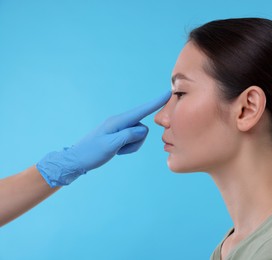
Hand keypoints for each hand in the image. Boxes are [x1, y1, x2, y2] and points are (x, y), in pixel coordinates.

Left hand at [36, 91, 170, 186]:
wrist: (76, 160)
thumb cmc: (91, 153)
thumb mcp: (111, 145)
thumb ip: (129, 135)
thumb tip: (143, 129)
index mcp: (118, 121)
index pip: (142, 111)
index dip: (156, 103)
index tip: (168, 94)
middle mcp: (120, 122)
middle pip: (142, 128)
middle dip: (137, 141)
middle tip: (120, 149)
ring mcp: (120, 128)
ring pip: (139, 135)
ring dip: (132, 146)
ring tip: (117, 150)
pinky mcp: (119, 135)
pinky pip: (133, 140)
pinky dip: (128, 147)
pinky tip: (117, 151)